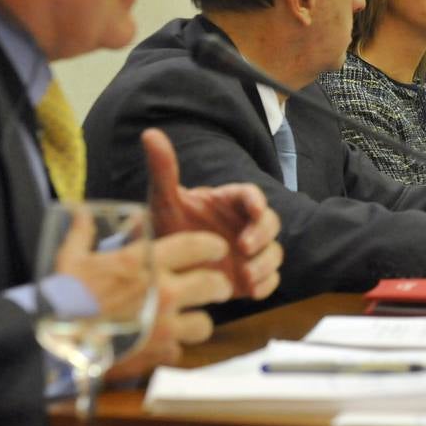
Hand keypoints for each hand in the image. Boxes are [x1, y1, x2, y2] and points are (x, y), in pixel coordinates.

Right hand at [52, 212, 235, 381]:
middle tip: (217, 288)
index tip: (218, 249)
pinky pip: (178, 350)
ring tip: (189, 320)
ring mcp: (163, 326)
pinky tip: (159, 343)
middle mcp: (162, 292)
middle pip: (214, 285)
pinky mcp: (157, 354)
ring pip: (204, 324)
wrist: (54, 343)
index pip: (196, 246)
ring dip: (197, 322)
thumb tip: (81, 210)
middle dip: (219, 286)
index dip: (213, 246)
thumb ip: (82, 231)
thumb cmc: (63, 297)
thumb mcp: (70, 257)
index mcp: (145, 262)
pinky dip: (170, 347)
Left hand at [144, 128, 282, 299]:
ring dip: (266, 263)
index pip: (251, 195)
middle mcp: (245, 224)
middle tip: (245, 247)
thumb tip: (150, 134)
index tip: (255, 209)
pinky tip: (250, 291)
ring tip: (246, 275)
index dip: (257, 201)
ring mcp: (250, 252)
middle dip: (263, 234)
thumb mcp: (163, 200)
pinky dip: (266, 285)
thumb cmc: (168, 225)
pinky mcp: (251, 277)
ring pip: (274, 252)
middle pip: (271, 223)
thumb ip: (163, 169)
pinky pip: (270, 280)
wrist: (165, 263)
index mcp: (229, 201)